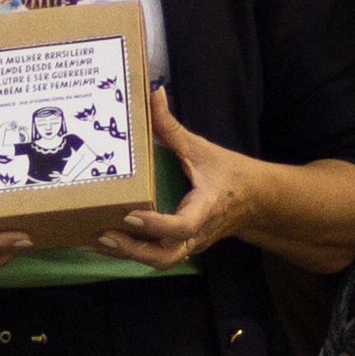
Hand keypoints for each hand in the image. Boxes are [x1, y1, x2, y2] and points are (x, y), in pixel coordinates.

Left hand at [98, 90, 257, 269]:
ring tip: (96, 240)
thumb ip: (172, 126)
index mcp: (205, 209)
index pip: (181, 227)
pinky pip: (157, 256)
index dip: (155, 225)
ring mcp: (190, 244)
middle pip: (164, 256)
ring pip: (159, 261)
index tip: (130, 213)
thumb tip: (154, 93)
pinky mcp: (183, 247)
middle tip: (103, 234)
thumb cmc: (231, 174)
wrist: (258, 201)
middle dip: (133, 250)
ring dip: (128, 254)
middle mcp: (197, 234)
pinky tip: (107, 241)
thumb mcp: (201, 148)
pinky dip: (132, 252)